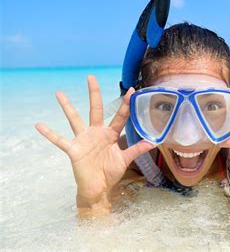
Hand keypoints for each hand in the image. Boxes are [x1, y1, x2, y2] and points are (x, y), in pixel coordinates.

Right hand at [35, 76, 153, 211]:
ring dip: (67, 107)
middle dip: (94, 93)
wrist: (98, 189)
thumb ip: (137, 149)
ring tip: (59, 93)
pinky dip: (49, 133)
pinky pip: (59, 140)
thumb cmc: (111, 173)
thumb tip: (154, 141)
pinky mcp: (73, 149)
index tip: (131, 90)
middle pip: (95, 109)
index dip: (125, 104)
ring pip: (74, 119)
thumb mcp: (125, 159)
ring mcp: (84, 140)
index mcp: (110, 134)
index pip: (119, 116)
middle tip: (91, 77)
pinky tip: (38, 125)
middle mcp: (96, 133)